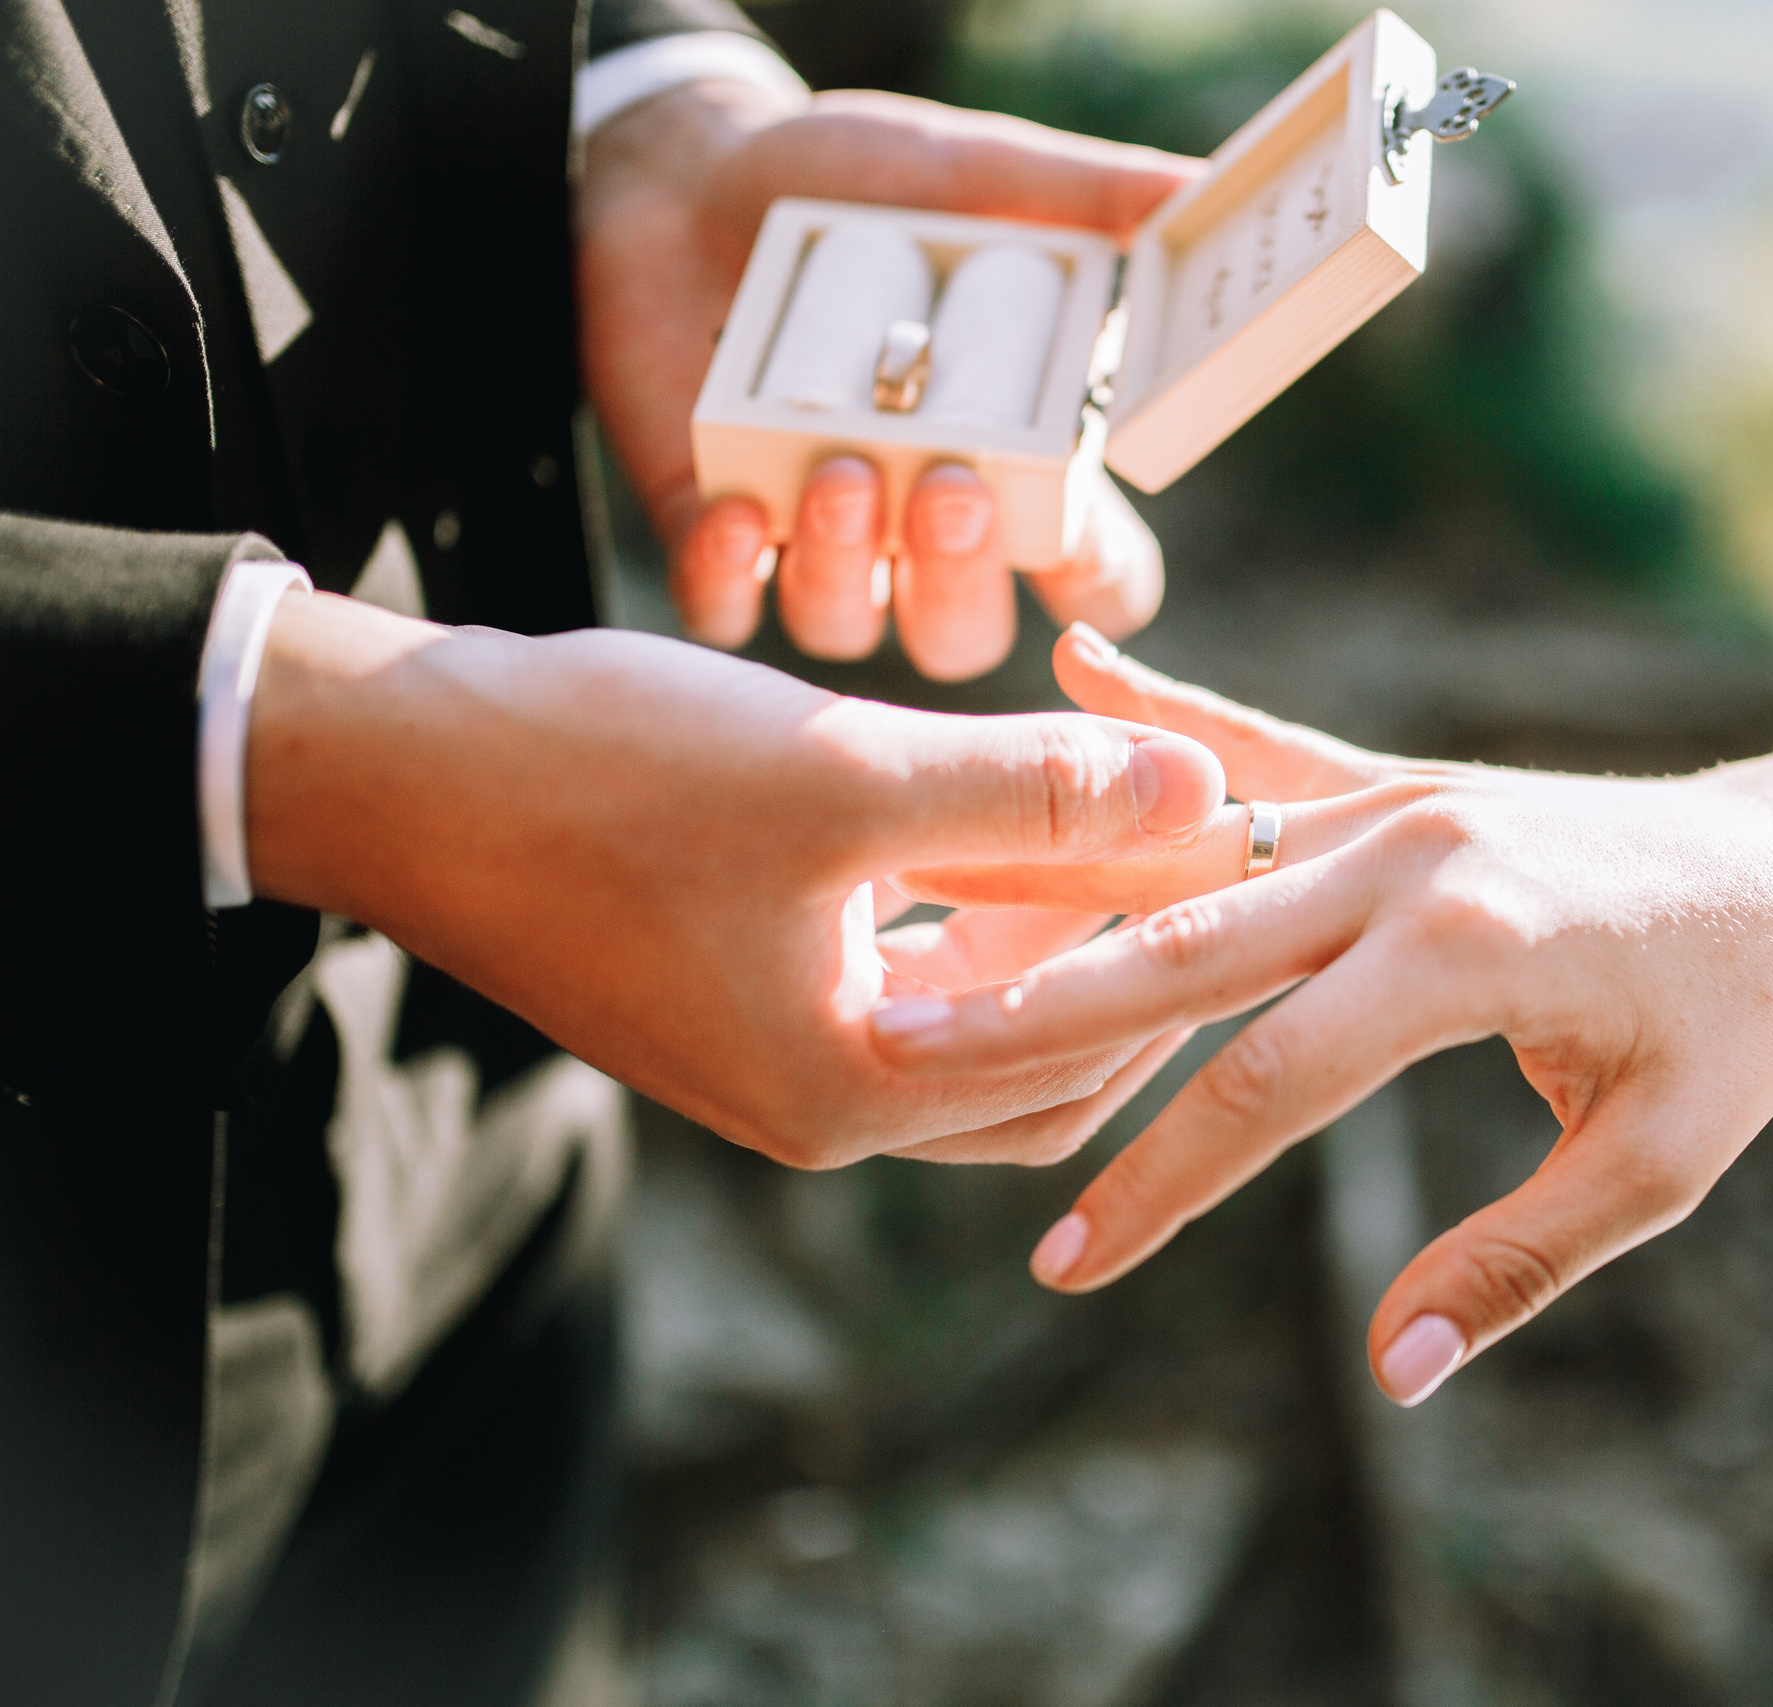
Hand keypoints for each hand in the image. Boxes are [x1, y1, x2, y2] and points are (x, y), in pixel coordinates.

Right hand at [244, 594, 1223, 1167]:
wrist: (390, 771)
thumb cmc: (604, 773)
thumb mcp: (844, 773)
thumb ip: (1035, 792)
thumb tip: (1205, 791)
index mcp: (851, 1091)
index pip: (1087, 1041)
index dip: (1186, 937)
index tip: (1267, 846)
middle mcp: (823, 1108)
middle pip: (1049, 1065)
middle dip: (1138, 966)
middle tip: (1222, 856)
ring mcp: (780, 1062)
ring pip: (981, 1025)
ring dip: (1057, 940)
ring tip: (1140, 831)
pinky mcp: (748, 1001)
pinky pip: (910, 985)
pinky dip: (976, 921)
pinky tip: (1017, 827)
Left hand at [576, 82, 1198, 676]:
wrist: (688, 167)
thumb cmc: (852, 180)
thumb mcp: (976, 175)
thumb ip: (1089, 193)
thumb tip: (1194, 191)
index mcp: (1012, 462)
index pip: (1090, 578)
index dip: (1095, 583)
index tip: (1076, 531)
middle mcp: (920, 522)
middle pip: (967, 633)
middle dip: (961, 581)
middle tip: (949, 485)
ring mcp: (815, 537)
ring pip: (848, 628)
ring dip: (847, 569)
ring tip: (837, 468)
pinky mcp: (711, 531)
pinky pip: (724, 610)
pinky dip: (727, 578)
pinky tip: (733, 511)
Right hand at [866, 627, 1772, 1401]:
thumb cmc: (1734, 1027)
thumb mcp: (1657, 1165)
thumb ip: (1516, 1262)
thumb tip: (1391, 1371)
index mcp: (1467, 954)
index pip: (1266, 1085)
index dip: (1157, 1184)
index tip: (1064, 1267)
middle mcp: (1409, 856)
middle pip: (1183, 945)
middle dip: (1036, 1016)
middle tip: (895, 1057)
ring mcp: (1396, 801)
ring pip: (1191, 847)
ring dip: (1058, 886)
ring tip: (917, 920)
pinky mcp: (1398, 778)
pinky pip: (1260, 750)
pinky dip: (1167, 716)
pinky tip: (1075, 665)